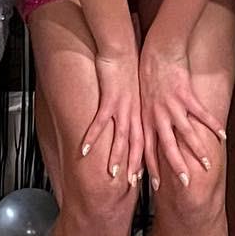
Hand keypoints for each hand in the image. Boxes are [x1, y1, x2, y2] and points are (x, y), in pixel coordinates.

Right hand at [81, 52, 144, 189]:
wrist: (123, 49)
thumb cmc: (130, 68)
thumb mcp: (140, 91)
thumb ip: (138, 108)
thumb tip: (138, 121)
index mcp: (143, 112)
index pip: (148, 142)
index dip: (148, 161)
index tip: (150, 179)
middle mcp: (136, 113)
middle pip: (139, 144)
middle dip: (138, 165)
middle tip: (136, 186)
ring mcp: (123, 108)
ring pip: (122, 137)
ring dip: (118, 156)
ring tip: (113, 175)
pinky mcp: (110, 100)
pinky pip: (100, 122)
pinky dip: (92, 137)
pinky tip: (84, 150)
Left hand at [139, 41, 225, 191]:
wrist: (157, 53)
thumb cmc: (148, 76)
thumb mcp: (141, 102)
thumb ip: (146, 121)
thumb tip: (147, 138)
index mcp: (147, 120)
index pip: (147, 150)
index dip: (150, 169)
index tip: (155, 187)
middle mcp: (159, 117)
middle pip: (167, 148)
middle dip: (176, 167)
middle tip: (185, 184)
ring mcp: (173, 107)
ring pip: (186, 134)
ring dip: (198, 151)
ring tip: (207, 165)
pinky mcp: (186, 96)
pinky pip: (202, 114)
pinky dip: (213, 126)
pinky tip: (223, 136)